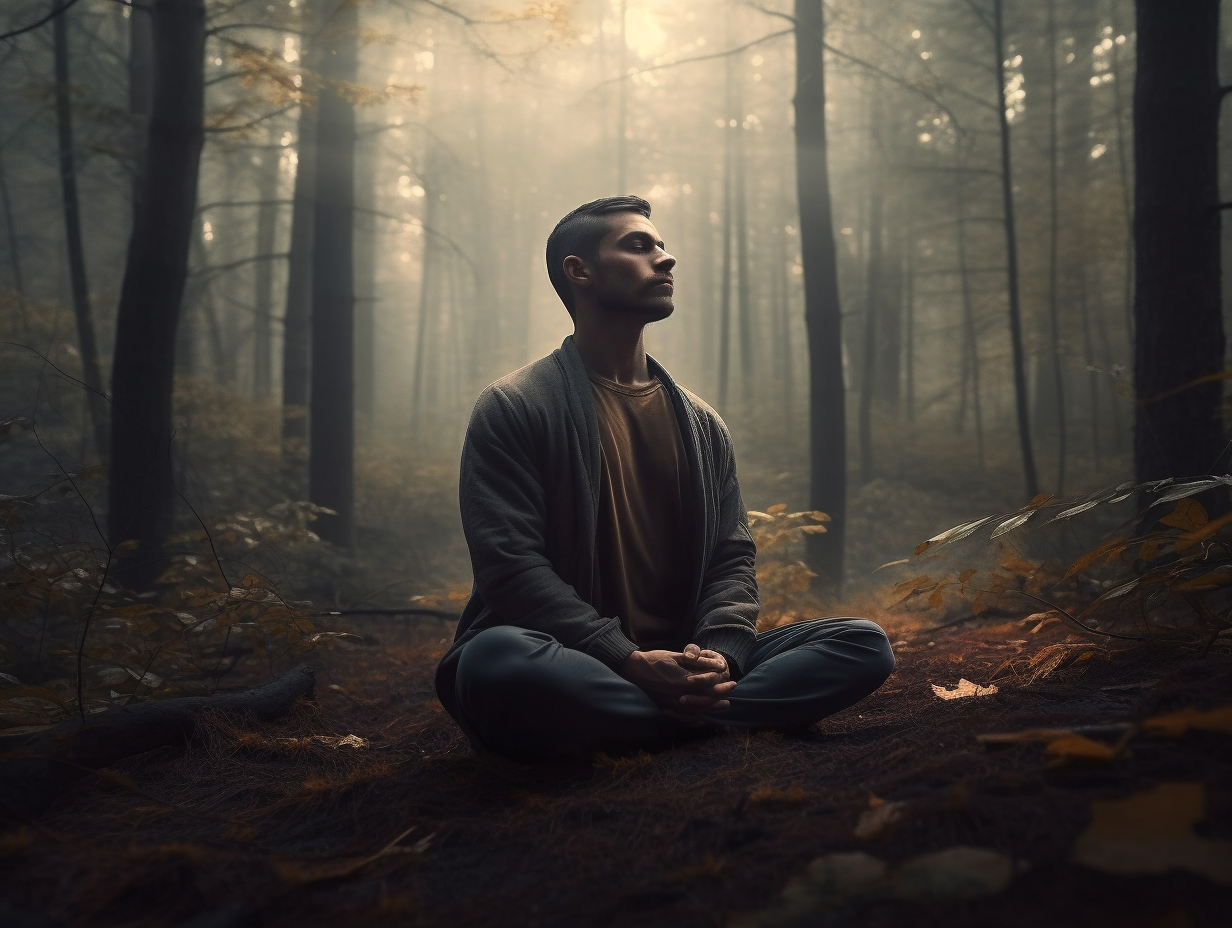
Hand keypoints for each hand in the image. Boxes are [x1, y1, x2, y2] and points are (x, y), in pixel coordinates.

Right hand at [618, 646, 734, 722]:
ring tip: (723, 704)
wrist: (634, 669)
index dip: (722, 684)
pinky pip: (684, 718)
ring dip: (713, 709)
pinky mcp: (666, 707)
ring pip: (698, 711)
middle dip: (722, 696)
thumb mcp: (677, 656)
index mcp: (683, 681)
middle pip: (707, 700)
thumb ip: (697, 662)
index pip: (709, 686)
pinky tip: (702, 718)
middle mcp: (679, 696)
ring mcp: (672, 704)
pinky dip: (695, 719)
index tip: (731, 681)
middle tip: (731, 692)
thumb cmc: (655, 659)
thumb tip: (716, 664)